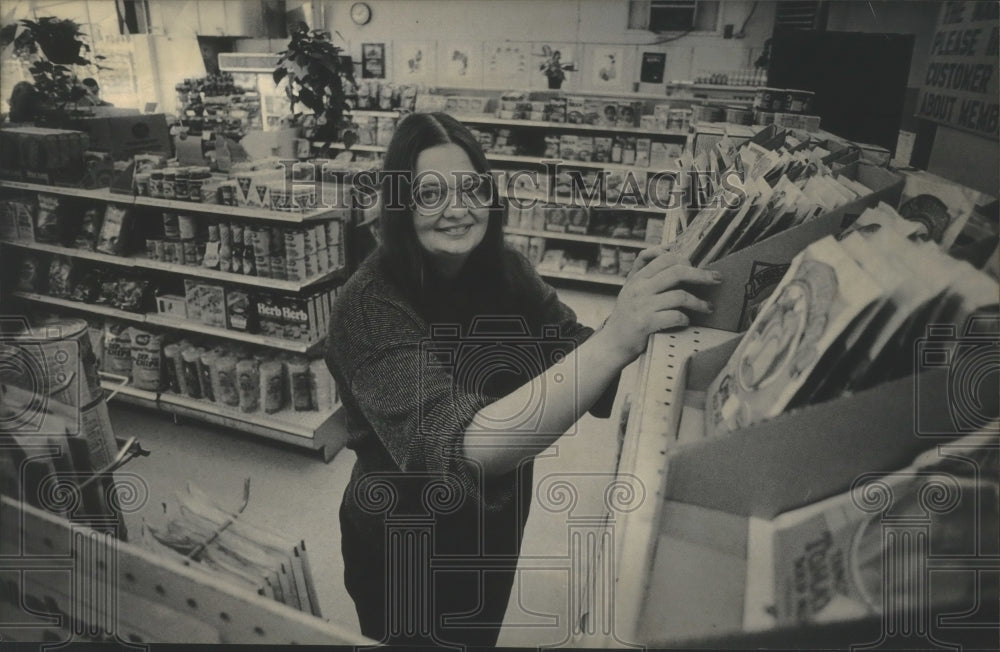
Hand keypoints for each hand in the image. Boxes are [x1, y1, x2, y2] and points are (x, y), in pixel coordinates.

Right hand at [601, 250, 721, 362]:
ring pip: (679, 295)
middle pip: (676, 272)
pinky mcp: (645, 323)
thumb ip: (646, 272)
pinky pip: (674, 316)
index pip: (664, 258)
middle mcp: (639, 288)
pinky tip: (686, 322)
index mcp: (638, 278)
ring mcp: (642, 306)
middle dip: (701, 275)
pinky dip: (685, 319)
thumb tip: (669, 252)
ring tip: (708, 308)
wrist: (612, 343)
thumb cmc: (627, 316)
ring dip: (698, 302)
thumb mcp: (631, 289)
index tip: (698, 266)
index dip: (685, 260)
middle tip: (716, 279)